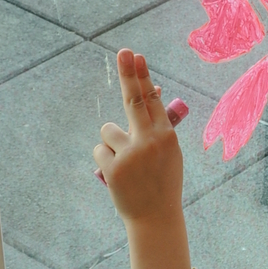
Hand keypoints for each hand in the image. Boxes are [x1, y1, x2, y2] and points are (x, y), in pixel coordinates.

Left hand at [93, 49, 183, 226]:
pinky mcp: (112, 169)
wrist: (156, 217)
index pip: (152, 99)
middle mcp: (150, 141)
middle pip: (134, 100)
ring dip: (112, 142)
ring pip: (108, 131)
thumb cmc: (162, 180)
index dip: (142, 76)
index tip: (136, 56)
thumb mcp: (168, 151)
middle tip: (123, 51)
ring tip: (127, 163)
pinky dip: (105, 159)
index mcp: (167, 136)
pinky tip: (118, 174)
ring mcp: (130, 154)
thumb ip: (157, 125)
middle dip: (128, 73)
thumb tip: (150, 90)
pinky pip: (99, 150)